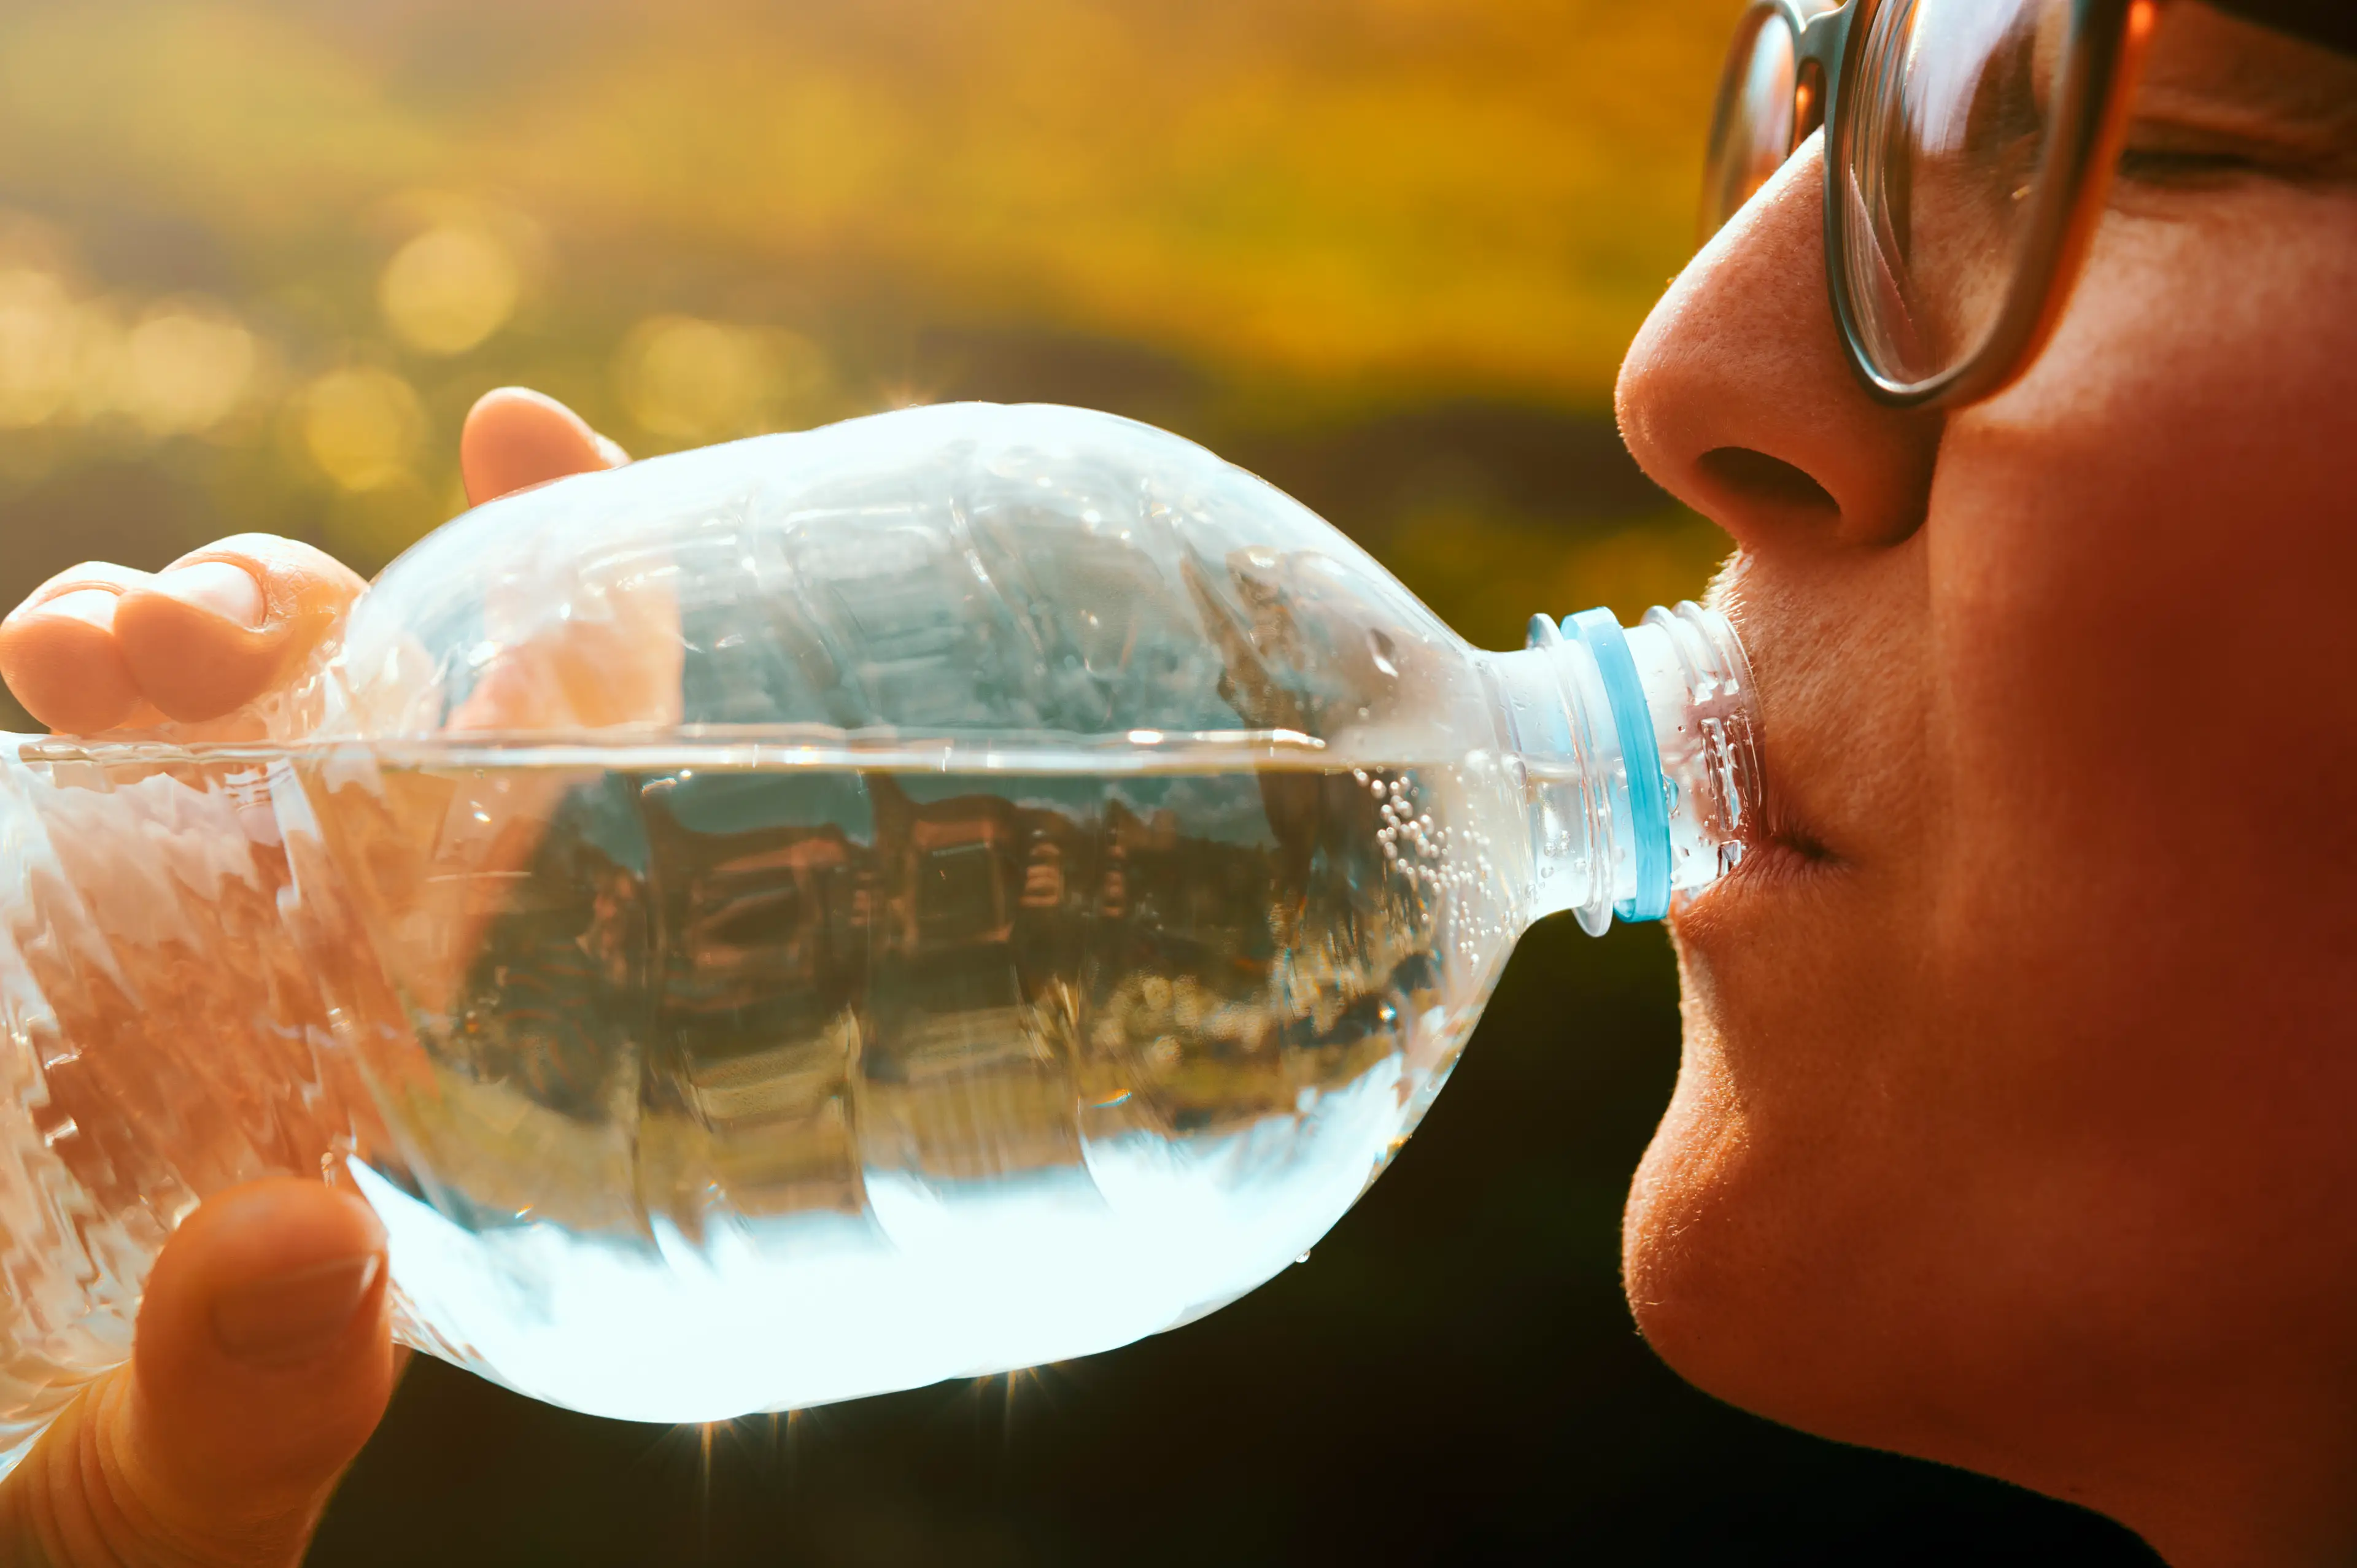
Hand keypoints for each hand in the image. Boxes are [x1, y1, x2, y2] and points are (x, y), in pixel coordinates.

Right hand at [0, 389, 624, 1567]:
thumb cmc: (85, 1519)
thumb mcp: (157, 1516)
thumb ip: (246, 1419)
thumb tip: (302, 1251)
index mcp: (419, 1054)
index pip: (559, 794)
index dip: (576, 613)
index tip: (533, 443)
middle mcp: (315, 964)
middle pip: (370, 707)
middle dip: (297, 612)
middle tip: (183, 640)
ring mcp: (169, 933)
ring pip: (205, 708)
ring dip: (157, 627)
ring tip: (83, 651)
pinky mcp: (47, 931)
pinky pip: (76, 774)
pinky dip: (69, 699)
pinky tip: (37, 689)